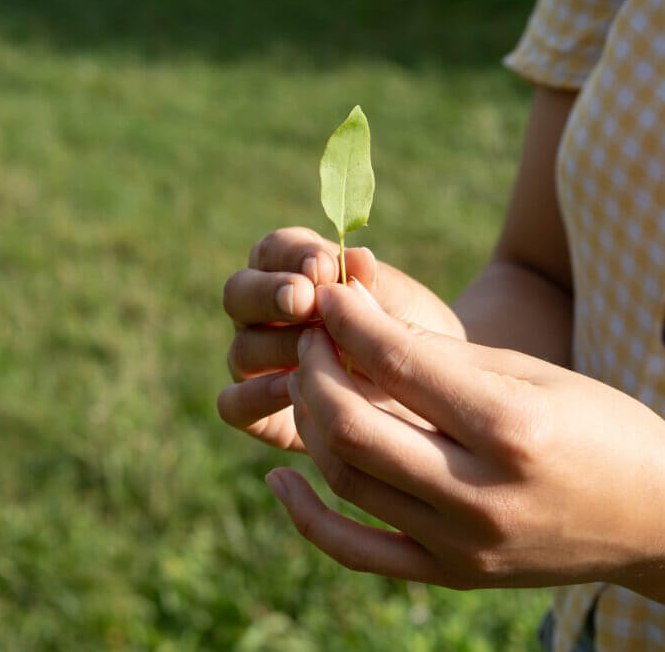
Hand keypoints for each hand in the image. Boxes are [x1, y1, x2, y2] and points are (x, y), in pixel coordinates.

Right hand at [217, 227, 464, 451]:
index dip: (293, 255)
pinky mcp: (259, 413)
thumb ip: (372, 284)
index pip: (274, 251)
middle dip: (270, 294)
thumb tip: (356, 259)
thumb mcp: (402, 306)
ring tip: (318, 348)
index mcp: (293, 274)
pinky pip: (234, 404)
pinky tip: (294, 388)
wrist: (431, 397)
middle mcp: (265, 317)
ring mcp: (258, 364)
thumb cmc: (412, 337)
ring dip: (277, 345)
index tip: (325, 267)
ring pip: (241, 347)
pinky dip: (257, 395)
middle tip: (306, 300)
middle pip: (238, 293)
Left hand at [266, 280, 664, 588]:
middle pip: (350, 427)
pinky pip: (355, 552)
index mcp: (514, 428)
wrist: (657, 517)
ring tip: (313, 384)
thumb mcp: (533, 373)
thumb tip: (360, 322)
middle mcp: (483, 494)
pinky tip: (283, 476)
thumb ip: (443, 356)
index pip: (399, 364)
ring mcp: (463, 545)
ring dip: (312, 422)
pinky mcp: (452, 574)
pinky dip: (307, 515)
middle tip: (315, 337)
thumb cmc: (603, 426)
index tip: (333, 294)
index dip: (351, 320)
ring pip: (344, 479)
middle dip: (316, 368)